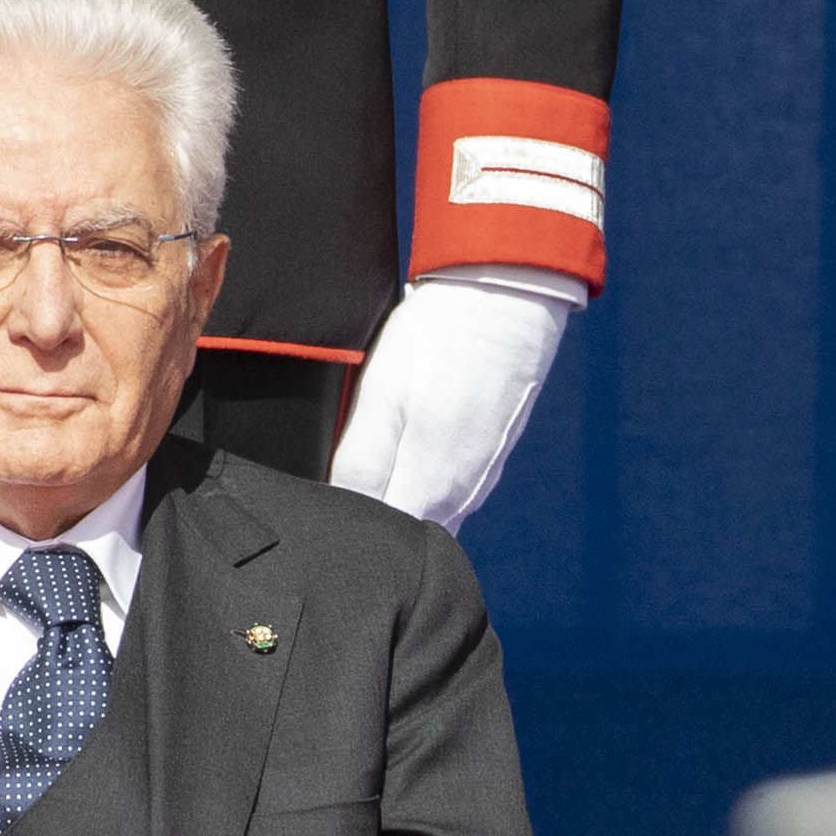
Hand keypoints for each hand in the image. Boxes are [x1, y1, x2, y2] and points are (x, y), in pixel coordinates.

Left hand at [329, 268, 576, 531]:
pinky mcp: (492, 456)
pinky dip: (424, 480)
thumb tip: (339, 512)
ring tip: (379, 456)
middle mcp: (463, 496)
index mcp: (430, 489)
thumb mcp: (381, 396)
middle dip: (372, 523)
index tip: (327, 510)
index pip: (380, 543)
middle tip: (346, 481)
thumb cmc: (440, 337)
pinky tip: (412, 442)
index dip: (348, 532)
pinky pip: (450, 489)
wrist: (509, 292)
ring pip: (429, 514)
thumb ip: (359, 465)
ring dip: (398, 500)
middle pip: (404, 535)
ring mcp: (483, 478)